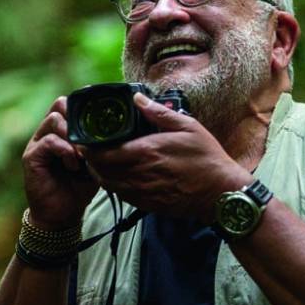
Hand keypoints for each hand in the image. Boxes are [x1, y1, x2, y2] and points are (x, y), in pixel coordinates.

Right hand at [22, 96, 98, 228]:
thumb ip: (98, 145)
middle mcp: (47, 131)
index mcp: (61, 129)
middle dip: (77, 118)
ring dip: (72, 135)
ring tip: (81, 154)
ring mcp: (37, 142)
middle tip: (89, 138)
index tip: (98, 116)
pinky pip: (49, 141)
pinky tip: (73, 164)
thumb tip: (115, 131)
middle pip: (60, 104)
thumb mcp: (94, 161)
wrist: (62, 214)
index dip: (82, 105)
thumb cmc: (78, 186)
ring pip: (54, 119)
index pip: (68, 103)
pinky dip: (64, 150)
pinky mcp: (31, 157)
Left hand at [79, 93, 250, 221]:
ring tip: (97, 161)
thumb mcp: (187, 126)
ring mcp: (143, 192)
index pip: (105, 152)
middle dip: (90, 160)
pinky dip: (112, 185)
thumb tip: (137, 99)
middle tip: (87, 148)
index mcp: (146, 152)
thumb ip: (158, 113)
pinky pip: (121, 195)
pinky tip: (115, 175)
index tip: (83, 138)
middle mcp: (140, 174)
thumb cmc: (207, 158)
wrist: (220, 194)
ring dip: (99, 173)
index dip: (89, 147)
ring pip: (108, 184)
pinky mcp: (148, 205)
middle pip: (101, 170)